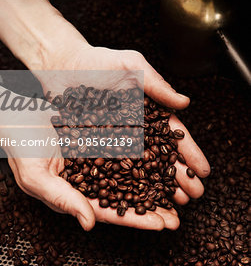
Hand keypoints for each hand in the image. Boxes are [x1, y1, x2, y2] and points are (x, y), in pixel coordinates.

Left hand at [34, 44, 209, 230]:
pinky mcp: (93, 146)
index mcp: (147, 110)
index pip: (172, 135)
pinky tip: (135, 199)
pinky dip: (124, 184)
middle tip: (194, 196)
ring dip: (156, 186)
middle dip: (178, 176)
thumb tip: (184, 103)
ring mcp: (114, 138)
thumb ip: (156, 84)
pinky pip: (111, 167)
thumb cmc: (98, 61)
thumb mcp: (132, 66)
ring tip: (173, 204)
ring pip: (139, 166)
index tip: (203, 170)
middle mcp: (134, 127)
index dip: (188, 153)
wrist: (63, 65)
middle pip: (160, 155)